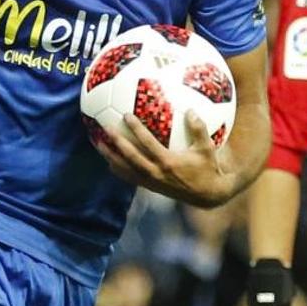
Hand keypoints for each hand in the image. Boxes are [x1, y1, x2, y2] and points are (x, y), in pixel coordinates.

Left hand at [96, 110, 232, 205]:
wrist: (207, 195)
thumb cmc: (208, 168)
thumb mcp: (207, 148)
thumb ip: (199, 129)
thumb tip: (191, 110)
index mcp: (168, 162)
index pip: (148, 144)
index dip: (136, 130)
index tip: (126, 116)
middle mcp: (157, 173)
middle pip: (131, 158)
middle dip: (117, 143)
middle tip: (105, 129)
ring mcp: (152, 182)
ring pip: (126, 170)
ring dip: (111, 157)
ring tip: (98, 144)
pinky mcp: (151, 187)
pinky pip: (130, 178)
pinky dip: (118, 169)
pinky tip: (109, 161)